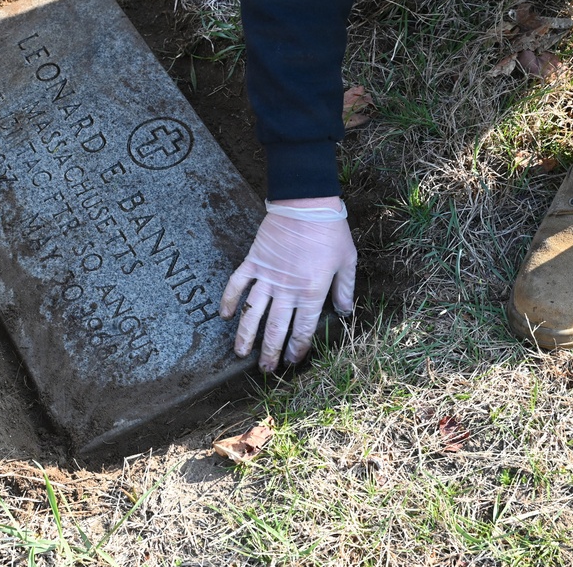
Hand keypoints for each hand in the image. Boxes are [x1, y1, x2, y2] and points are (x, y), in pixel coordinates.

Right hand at [219, 197, 356, 372]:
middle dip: (270, 351)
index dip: (297, 348)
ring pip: (253, 312)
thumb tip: (343, 313)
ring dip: (246, 334)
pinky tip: (225, 315)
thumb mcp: (347, 262)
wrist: (306, 204)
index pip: (303, 329)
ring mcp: (267, 276)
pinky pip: (237, 284)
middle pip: (275, 328)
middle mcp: (287, 289)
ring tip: (241, 352)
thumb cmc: (330, 232)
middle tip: (266, 369)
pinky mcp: (254, 261)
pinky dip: (230, 299)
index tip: (292, 361)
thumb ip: (344, 290)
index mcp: (311, 292)